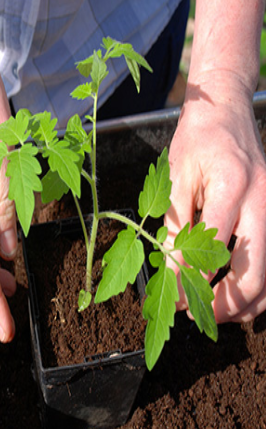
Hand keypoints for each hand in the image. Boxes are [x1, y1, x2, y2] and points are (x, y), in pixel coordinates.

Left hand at [165, 76, 265, 322]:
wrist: (227, 114)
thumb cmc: (197, 141)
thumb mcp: (175, 179)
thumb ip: (176, 224)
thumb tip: (171, 266)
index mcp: (233, 187)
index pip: (212, 248)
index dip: (191, 278)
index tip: (175, 298)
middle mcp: (264, 202)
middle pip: (255, 271)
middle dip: (226, 302)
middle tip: (198, 314)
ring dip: (247, 301)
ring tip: (217, 313)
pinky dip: (259, 285)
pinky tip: (239, 296)